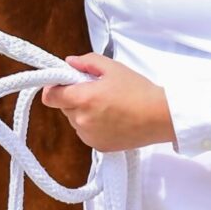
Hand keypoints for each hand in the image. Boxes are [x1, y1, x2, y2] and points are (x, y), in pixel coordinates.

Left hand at [40, 54, 175, 152]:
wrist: (160, 117)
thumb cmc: (138, 90)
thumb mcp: (112, 67)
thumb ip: (87, 61)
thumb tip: (69, 62)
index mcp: (83, 99)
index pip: (50, 97)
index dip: (54, 87)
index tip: (65, 82)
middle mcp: (82, 121)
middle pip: (63, 107)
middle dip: (73, 97)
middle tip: (94, 90)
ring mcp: (89, 137)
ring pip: (75, 120)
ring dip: (83, 112)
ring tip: (107, 105)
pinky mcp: (99, 147)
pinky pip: (86, 133)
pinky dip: (93, 125)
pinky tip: (112, 118)